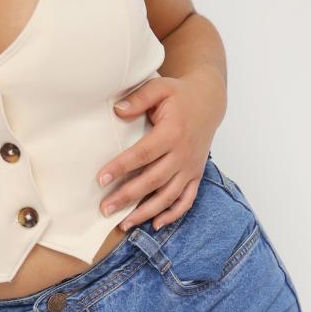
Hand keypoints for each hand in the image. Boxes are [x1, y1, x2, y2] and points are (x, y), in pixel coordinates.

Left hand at [96, 70, 224, 231]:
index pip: (143, 154)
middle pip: (153, 180)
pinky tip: (155, 224)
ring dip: (146, 212)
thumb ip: (138, 99)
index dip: (121, 167)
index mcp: (172, 133)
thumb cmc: (180, 95)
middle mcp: (183, 154)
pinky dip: (173, 214)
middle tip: (105, 208)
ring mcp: (191, 167)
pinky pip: (187, 199)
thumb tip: (117, 111)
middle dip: (128, 197)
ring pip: (168, 195)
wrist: (209, 101)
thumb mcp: (160, 88)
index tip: (101, 179)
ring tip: (124, 224)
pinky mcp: (196, 174)